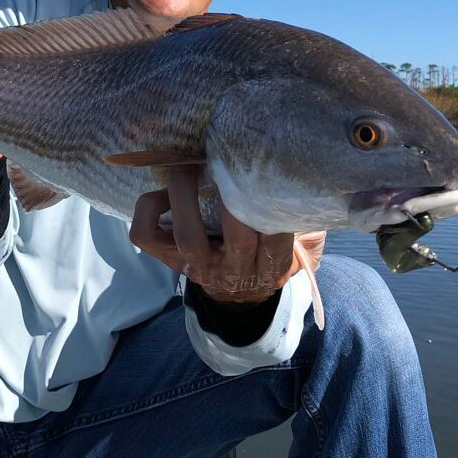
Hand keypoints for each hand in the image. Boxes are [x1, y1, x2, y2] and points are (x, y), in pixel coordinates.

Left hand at [130, 163, 325, 303]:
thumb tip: (311, 177)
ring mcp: (199, 267)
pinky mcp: (169, 260)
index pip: (278, 240)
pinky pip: (146, 238)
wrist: (240, 296)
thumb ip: (307, 221)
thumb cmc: (270, 254)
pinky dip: (147, 210)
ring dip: (185, 197)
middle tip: (225, 161)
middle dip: (232, 199)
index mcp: (271, 267)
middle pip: (237, 239)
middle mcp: (235, 271)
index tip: (267, 178)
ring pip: (188, 237)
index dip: (274, 210)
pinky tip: (162, 191)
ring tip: (187, 166)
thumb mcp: (302, 247)